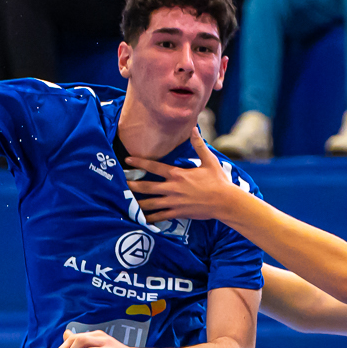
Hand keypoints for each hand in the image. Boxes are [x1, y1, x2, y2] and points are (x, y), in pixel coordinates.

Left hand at [126, 130, 244, 222]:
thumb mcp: (209, 160)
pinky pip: (160, 216)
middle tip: (121, 184)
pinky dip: (150, 218)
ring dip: (137, 203)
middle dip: (132, 185)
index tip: (127, 160)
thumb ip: (198, 144)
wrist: (225, 202)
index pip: (154, 167)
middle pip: (146, 187)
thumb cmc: (218, 181)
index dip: (139, 162)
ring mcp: (174, 202)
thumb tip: (194, 128)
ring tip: (125, 203)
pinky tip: (141, 219)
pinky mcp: (178, 213)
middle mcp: (172, 188)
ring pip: (150, 204)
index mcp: (178, 174)